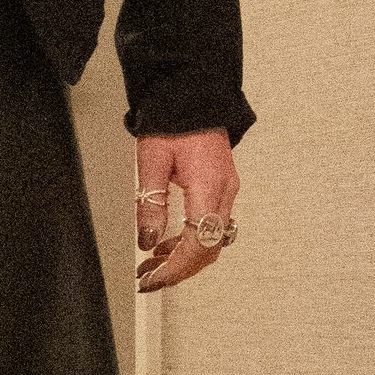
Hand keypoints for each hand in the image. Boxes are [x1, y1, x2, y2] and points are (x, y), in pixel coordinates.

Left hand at [134, 130, 239, 292]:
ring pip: (211, 240)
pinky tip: (166, 244)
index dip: (175, 268)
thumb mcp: (151, 161)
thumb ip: (150, 204)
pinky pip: (211, 226)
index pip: (198, 243)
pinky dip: (190, 241)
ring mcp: (226, 191)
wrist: (193, 95)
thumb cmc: (173, 121)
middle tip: (148, 279)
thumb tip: (149, 241)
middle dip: (178, 269)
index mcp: (209, 187)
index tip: (152, 280)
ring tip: (151, 265)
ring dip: (183, 258)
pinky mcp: (222, 188)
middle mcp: (224, 193)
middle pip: (208, 249)